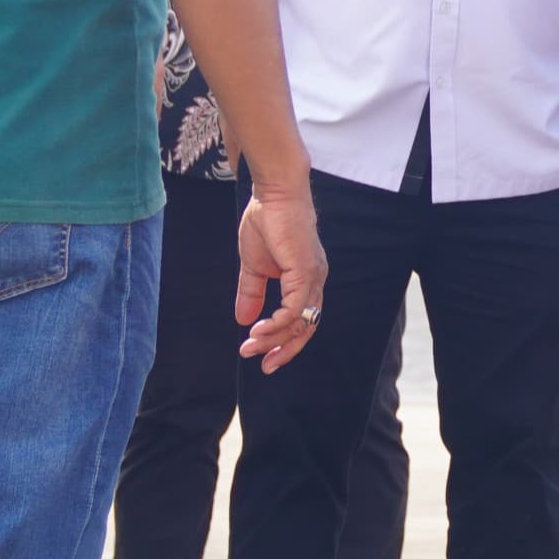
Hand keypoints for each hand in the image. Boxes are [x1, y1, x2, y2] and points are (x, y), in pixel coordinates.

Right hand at [233, 182, 326, 374]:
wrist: (273, 193)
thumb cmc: (266, 222)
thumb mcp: (254, 266)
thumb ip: (251, 292)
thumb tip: (243, 320)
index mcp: (305, 281)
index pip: (302, 321)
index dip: (284, 341)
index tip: (262, 357)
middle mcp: (315, 282)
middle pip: (307, 328)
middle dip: (284, 350)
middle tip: (263, 365)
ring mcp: (313, 276)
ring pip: (300, 322)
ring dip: (274, 339)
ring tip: (250, 346)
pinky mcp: (306, 270)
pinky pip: (296, 308)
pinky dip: (278, 323)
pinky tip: (259, 330)